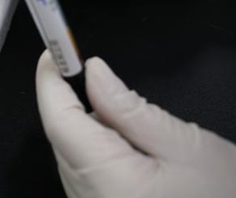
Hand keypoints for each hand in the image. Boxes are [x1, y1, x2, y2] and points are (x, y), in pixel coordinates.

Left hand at [35, 51, 235, 197]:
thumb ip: (130, 108)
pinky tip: (130, 148)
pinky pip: (88, 178)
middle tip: (91, 72)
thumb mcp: (185, 145)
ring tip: (131, 123)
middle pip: (62, 140)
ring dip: (88, 131)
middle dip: (71, 103)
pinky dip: (99, 154)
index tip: (54, 52)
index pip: (58, 122)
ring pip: (73, 159)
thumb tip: (93, 73)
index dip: (50, 82)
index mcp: (107, 183)